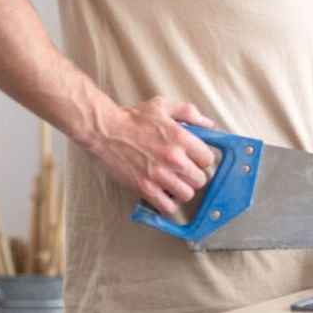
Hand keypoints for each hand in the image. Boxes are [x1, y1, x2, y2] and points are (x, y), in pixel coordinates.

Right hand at [87, 96, 215, 216]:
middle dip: (193, 176)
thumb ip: (189, 113)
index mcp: (181, 138)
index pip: (208, 160)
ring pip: (187, 194)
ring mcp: (159, 175)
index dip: (202, 160)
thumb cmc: (132, 118)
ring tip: (174, 183)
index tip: (194, 159)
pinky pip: (167, 207)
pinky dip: (168, 204)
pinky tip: (163, 194)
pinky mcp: (144, 188)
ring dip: (182, 190)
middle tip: (183, 171)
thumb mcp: (163, 106)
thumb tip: (208, 125)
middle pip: (200, 179)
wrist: (104, 130)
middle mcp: (174, 158)